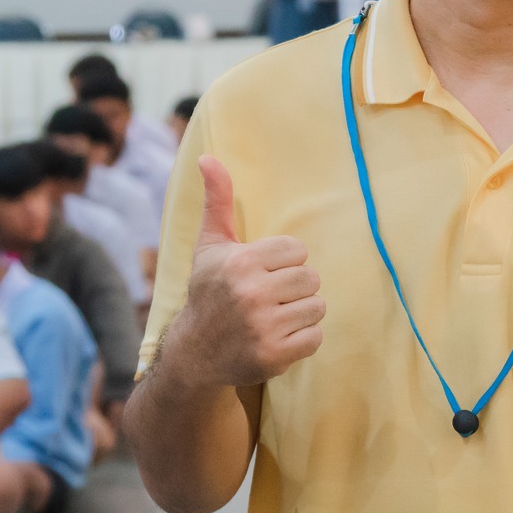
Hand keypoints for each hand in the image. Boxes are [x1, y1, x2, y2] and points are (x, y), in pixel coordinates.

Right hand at [167, 156, 323, 386]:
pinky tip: (278, 337)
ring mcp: (264, 327)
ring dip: (301, 313)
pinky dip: (302, 338)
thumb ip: (218, 201)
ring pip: (317, 307)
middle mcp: (251, 294)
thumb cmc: (209, 291)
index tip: (262, 274)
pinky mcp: (275, 355)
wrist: (196, 353)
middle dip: (295, 287)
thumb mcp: (210, 245)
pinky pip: (316, 336)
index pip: (298, 251)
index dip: (284, 262)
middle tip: (270, 297)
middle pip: (311, 278)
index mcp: (240, 263)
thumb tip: (207, 157)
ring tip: (274, 317)